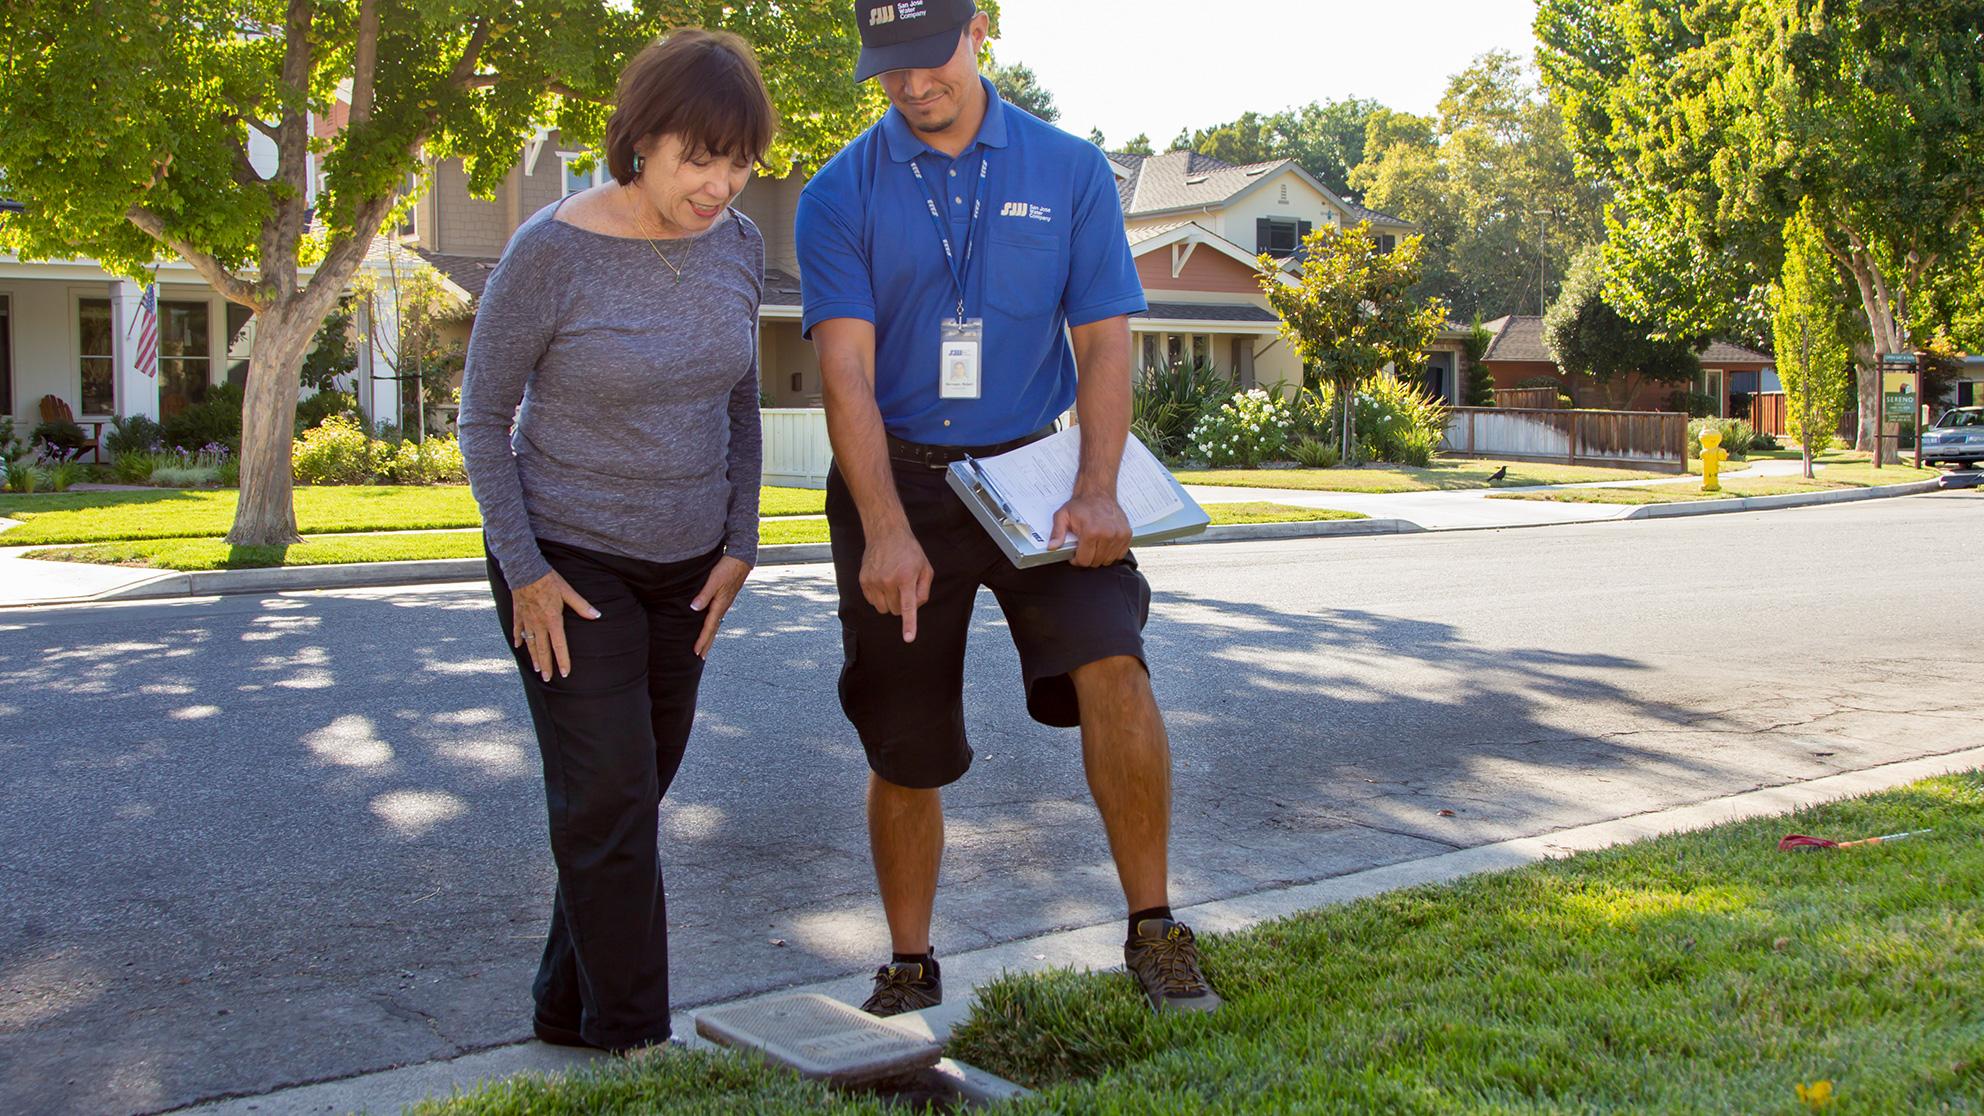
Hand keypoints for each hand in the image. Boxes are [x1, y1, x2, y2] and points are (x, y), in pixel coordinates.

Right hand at [511, 569, 600, 681]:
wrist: (525, 570)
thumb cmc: (548, 580)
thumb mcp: (568, 592)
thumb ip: (582, 606)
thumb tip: (597, 615)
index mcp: (553, 620)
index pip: (559, 645)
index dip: (563, 660)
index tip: (564, 673)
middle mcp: (538, 623)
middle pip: (543, 649)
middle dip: (546, 665)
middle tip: (548, 679)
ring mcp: (526, 619)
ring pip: (530, 643)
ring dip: (533, 656)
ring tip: (537, 668)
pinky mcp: (518, 613)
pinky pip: (517, 629)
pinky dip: (518, 638)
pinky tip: (518, 645)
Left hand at [689, 556, 752, 659]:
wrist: (741, 560)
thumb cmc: (727, 568)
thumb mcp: (714, 580)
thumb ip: (704, 595)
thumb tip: (694, 608)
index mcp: (720, 605)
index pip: (709, 627)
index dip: (702, 640)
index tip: (697, 652)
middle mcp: (723, 607)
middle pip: (714, 629)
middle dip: (707, 643)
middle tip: (701, 657)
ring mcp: (725, 603)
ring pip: (716, 624)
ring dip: (710, 636)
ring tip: (705, 645)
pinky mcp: (725, 599)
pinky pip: (717, 617)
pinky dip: (712, 625)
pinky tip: (710, 625)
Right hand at [860, 526, 932, 642]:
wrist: (886, 534)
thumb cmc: (909, 552)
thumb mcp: (925, 568)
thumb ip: (923, 591)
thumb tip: (915, 608)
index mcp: (906, 577)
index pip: (908, 606)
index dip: (909, 625)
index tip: (908, 638)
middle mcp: (888, 580)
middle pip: (896, 610)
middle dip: (902, 605)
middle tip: (904, 589)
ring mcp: (873, 581)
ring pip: (883, 609)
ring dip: (890, 603)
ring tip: (893, 585)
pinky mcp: (863, 581)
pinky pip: (872, 602)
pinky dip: (879, 597)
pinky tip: (883, 583)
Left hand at [1049, 492, 1130, 567]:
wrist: (1098, 492)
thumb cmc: (1081, 505)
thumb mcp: (1062, 516)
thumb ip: (1057, 533)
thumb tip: (1052, 547)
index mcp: (1091, 532)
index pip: (1084, 560)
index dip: (1077, 559)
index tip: (1075, 554)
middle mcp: (1108, 535)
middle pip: (1096, 562)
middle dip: (1087, 558)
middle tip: (1083, 547)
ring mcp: (1119, 535)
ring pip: (1107, 560)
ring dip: (1099, 556)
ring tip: (1093, 545)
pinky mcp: (1127, 535)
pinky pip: (1119, 555)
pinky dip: (1111, 553)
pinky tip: (1104, 544)